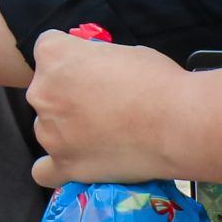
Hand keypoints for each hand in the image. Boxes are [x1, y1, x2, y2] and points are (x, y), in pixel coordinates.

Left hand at [26, 30, 191, 187]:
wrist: (179, 123)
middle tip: (103, 105)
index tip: (94, 71)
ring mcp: (49, 131)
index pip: (47, 50)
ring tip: (106, 136)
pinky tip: (74, 162)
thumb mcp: (123, 52)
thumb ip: (96, 61)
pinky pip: (44, 171)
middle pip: (45, 91)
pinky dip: (56, 167)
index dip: (73, 60)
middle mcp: (42, 92)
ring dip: (67, 130)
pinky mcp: (64, 164)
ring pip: (47, 128)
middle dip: (67, 96)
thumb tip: (96, 72)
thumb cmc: (158, 81)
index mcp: (53, 55)